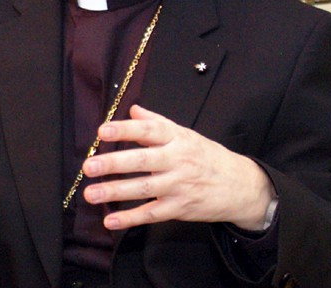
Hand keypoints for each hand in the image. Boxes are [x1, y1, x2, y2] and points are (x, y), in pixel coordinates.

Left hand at [82, 105, 274, 230]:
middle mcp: (177, 161)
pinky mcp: (179, 208)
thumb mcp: (185, 134)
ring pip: (143, 189)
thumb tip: (132, 109)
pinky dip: (130, 219)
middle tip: (90, 166)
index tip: (102, 131)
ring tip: (91, 194)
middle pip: (142, 161)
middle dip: (114, 163)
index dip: (125, 130)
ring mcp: (178, 186)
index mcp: (176, 139)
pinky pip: (151, 214)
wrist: (241, 185)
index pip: (148, 131)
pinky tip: (110, 220)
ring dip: (115, 192)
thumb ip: (156, 123)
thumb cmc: (207, 157)